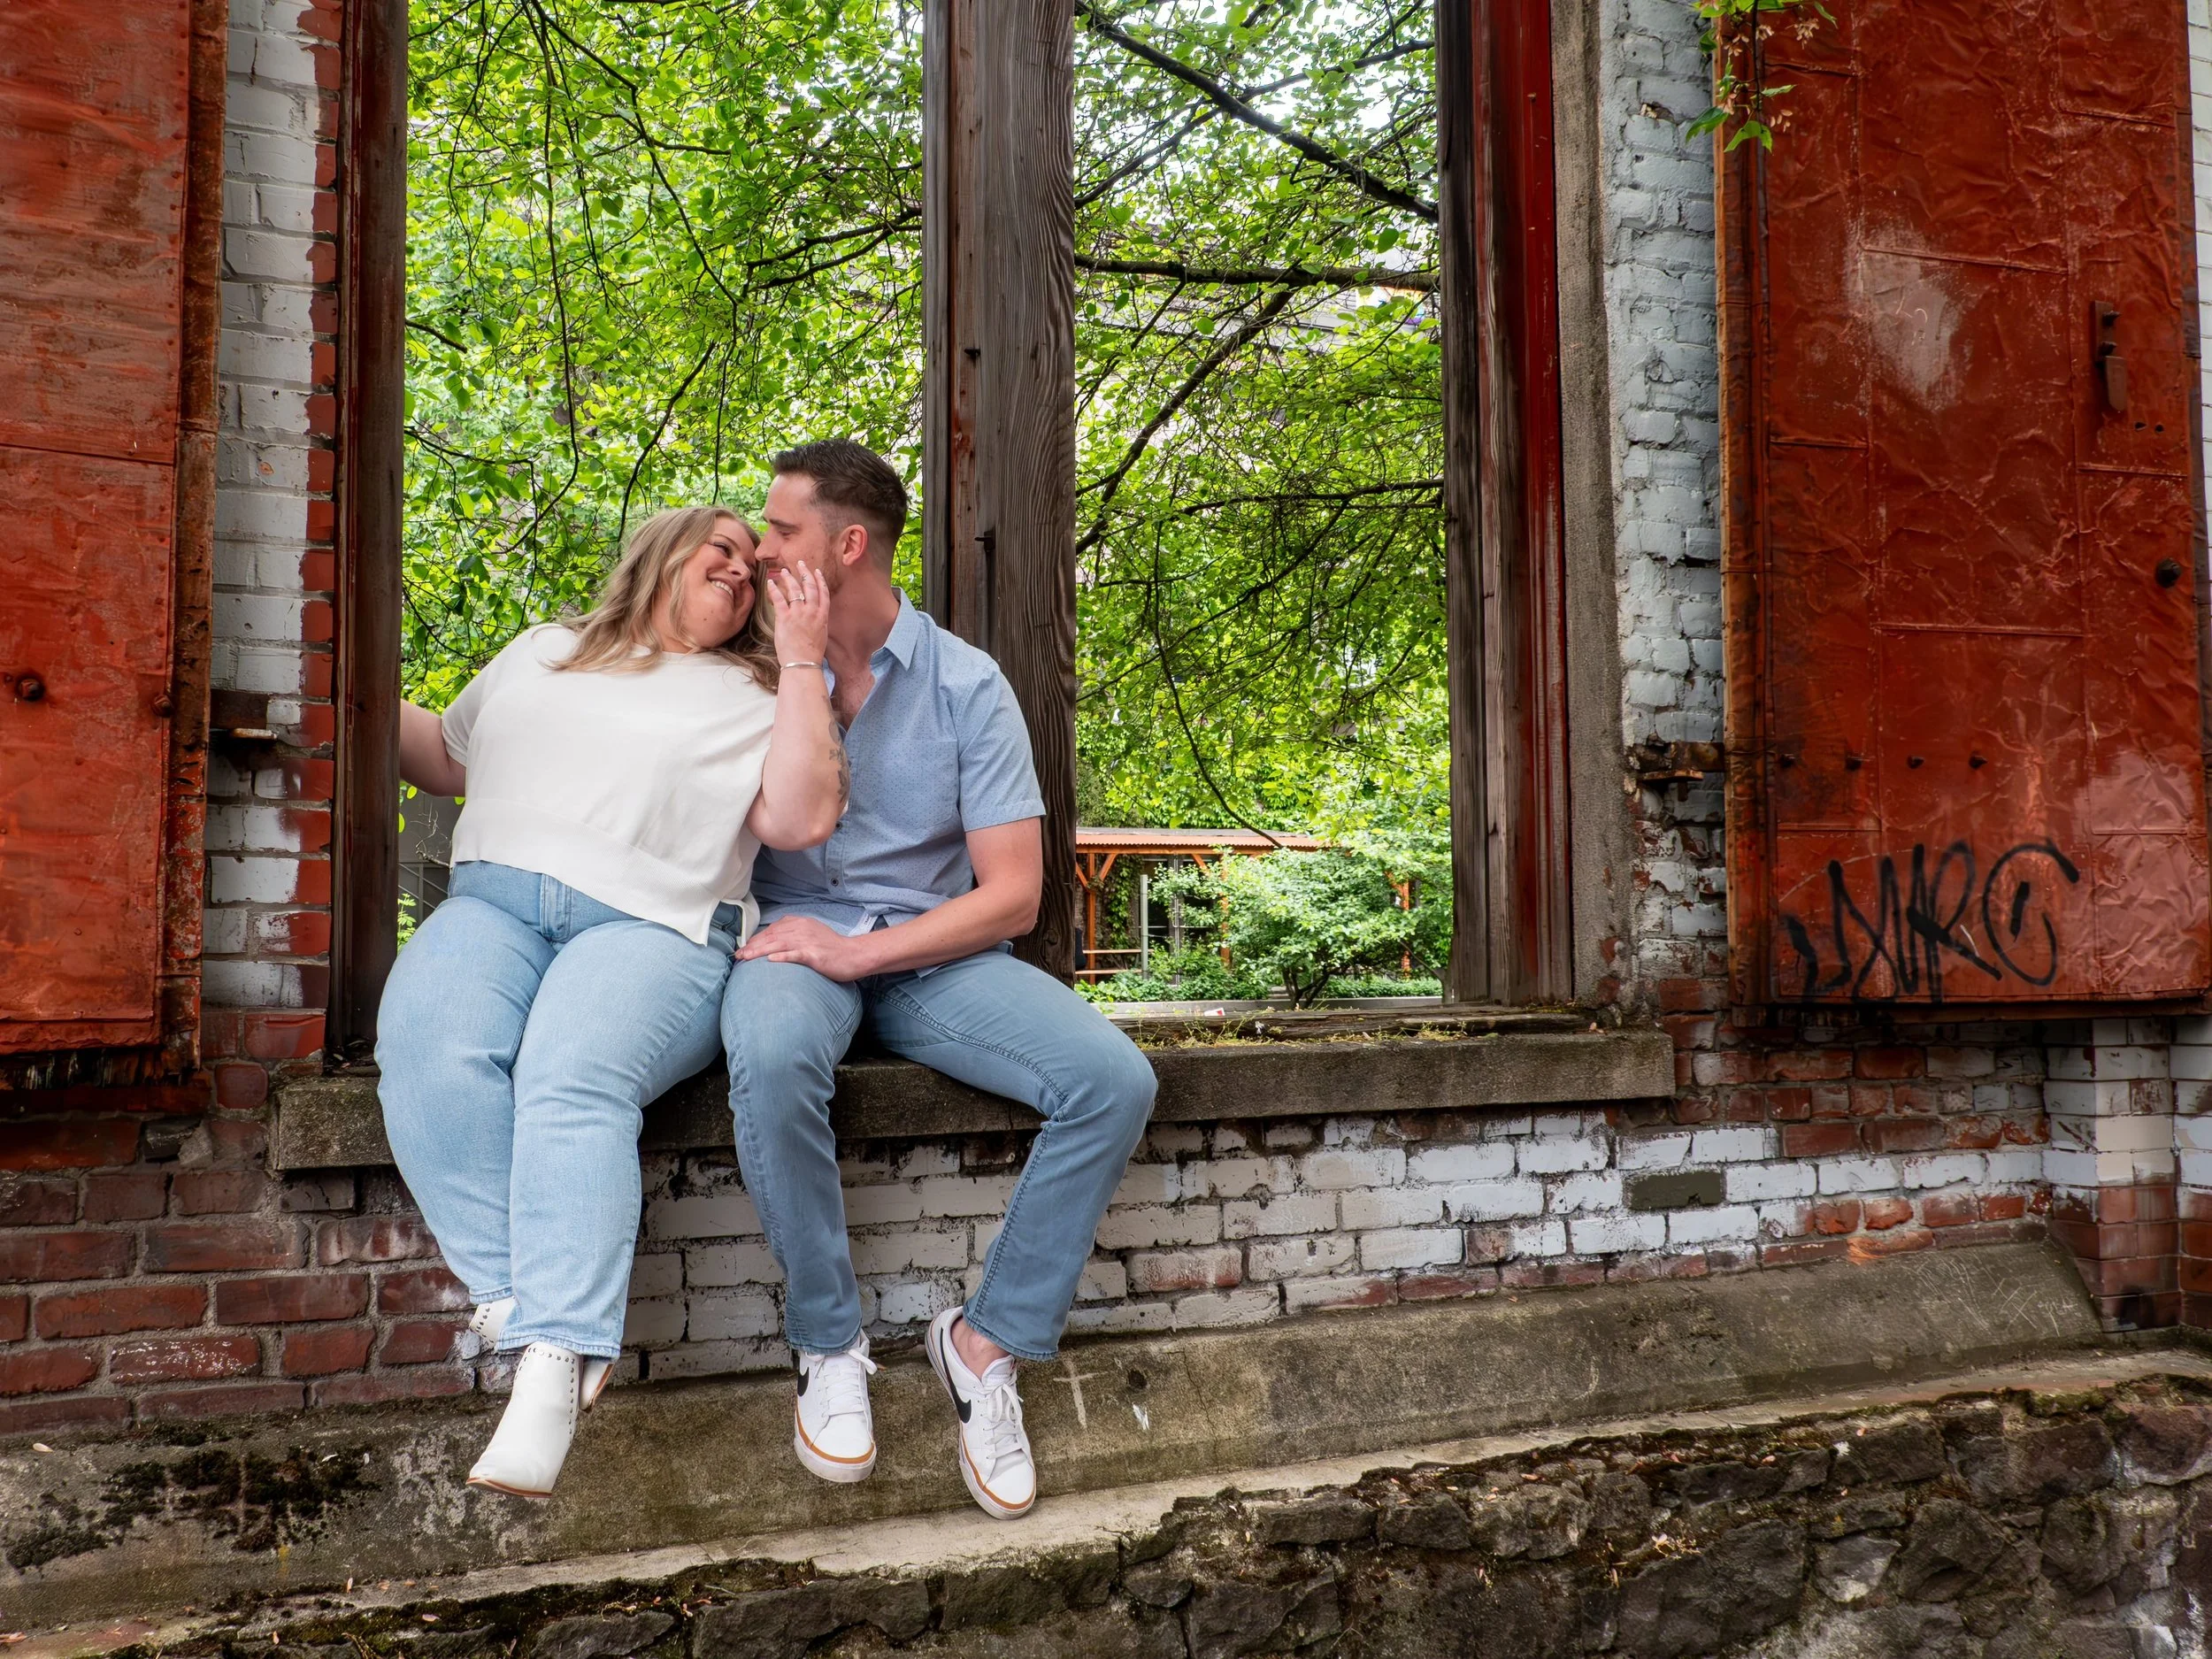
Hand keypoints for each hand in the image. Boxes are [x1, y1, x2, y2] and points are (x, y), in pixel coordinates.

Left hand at [736, 916, 872, 980]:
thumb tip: (774, 943)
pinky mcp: (814, 954)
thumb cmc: (833, 948)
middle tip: (738, 955)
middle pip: (771, 936)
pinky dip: (782, 957)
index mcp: (800, 923)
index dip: (755, 939)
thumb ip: (794, 934)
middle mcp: (802, 929)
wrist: (854, 955)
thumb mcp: (811, 935)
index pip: (772, 930)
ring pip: (778, 944)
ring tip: (745, 958)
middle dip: (752, 946)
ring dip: (759, 951)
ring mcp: (808, 941)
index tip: (743, 948)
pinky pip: (795, 954)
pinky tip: (770, 960)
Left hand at [766, 561, 830, 666]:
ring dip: (789, 578)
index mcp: (822, 617)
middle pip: (810, 587)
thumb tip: (813, 616)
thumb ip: (817, 622)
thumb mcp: (821, 635)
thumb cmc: (811, 653)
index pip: (823, 593)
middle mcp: (812, 612)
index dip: (820, 580)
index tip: (816, 572)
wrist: (803, 663)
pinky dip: (774, 589)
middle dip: (805, 573)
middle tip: (801, 563)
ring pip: (795, 590)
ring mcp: (798, 614)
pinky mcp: (785, 618)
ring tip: (784, 571)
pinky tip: (771, 583)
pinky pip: (779, 599)